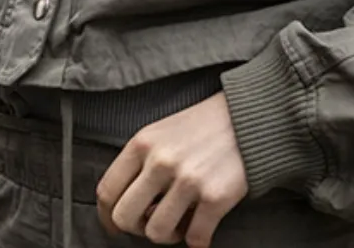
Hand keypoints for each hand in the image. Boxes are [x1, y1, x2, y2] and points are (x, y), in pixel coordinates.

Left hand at [95, 92, 248, 247]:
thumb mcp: (159, 133)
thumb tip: (125, 202)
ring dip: (168, 236)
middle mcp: (160, 162)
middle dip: (136, 228)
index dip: (106, 216)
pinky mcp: (215, 197)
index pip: (107, 191)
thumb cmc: (200, 128)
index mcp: (141, 144)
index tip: (114, 226)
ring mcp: (187, 180)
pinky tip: (201, 229)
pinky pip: (194, 238)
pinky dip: (197, 241)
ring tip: (180, 223)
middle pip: (125, 217)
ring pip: (156, 232)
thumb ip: (139, 162)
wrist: (247, 118)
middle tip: (151, 224)